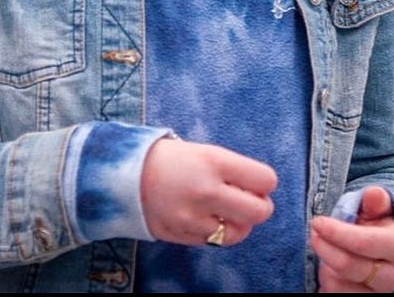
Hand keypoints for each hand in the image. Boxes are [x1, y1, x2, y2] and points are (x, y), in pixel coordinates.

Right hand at [140, 135, 276, 246]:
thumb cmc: (174, 159)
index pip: (265, 180)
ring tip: (228, 211)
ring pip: (238, 233)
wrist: (127, 174)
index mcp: (215, 162)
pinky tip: (207, 217)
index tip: (258, 181)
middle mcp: (206, 191)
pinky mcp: (181, 236)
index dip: (266, 182)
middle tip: (251, 200)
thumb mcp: (207, 152)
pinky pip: (214, 242)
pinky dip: (216, 232)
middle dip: (261, 207)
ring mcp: (193, 217)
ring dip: (239, 223)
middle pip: (258, 212)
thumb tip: (262, 192)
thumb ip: (235, 171)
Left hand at [310, 185, 393, 291]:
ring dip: (325, 268)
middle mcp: (392, 277)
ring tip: (326, 252)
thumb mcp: (381, 209)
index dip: (337, 233)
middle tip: (314, 234)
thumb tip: (374, 194)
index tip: (317, 222)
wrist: (388, 256)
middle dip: (325, 249)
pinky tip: (328, 269)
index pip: (363, 243)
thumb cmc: (379, 225)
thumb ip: (377, 201)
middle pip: (348, 267)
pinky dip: (325, 285)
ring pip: (338, 288)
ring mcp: (377, 295)